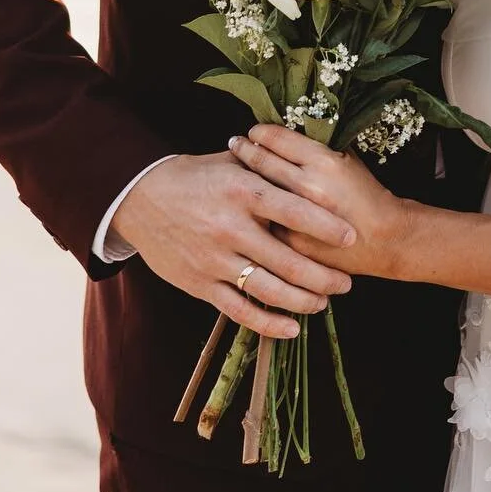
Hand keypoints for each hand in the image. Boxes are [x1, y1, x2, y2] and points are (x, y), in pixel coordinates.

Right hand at [110, 149, 356, 338]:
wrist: (139, 197)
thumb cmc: (194, 176)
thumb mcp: (231, 163)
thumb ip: (269, 168)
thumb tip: (310, 165)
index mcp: (242, 192)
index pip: (294, 210)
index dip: (326, 226)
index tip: (351, 236)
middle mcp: (230, 227)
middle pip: (288, 260)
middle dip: (324, 275)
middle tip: (347, 282)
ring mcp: (214, 259)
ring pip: (268, 290)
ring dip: (302, 301)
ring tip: (324, 302)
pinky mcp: (200, 284)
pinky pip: (239, 310)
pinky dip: (268, 324)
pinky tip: (292, 328)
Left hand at [227, 125, 412, 280]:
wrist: (384, 238)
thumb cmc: (366, 194)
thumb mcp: (347, 159)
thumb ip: (317, 146)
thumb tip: (283, 133)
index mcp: (323, 161)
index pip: (277, 138)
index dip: (260, 132)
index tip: (252, 131)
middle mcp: (307, 186)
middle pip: (261, 161)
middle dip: (244, 149)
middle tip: (234, 143)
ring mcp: (297, 216)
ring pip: (257, 192)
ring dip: (244, 178)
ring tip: (234, 171)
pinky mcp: (292, 241)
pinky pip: (265, 220)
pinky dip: (255, 211)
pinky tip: (248, 205)